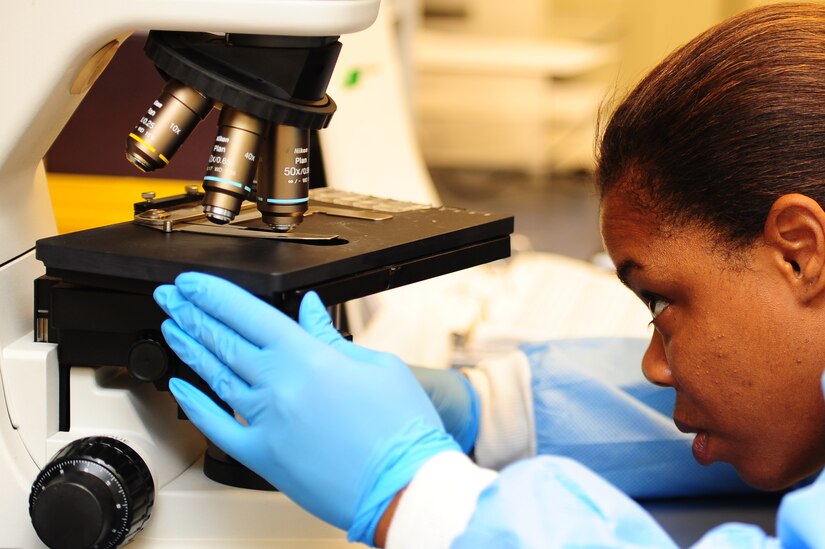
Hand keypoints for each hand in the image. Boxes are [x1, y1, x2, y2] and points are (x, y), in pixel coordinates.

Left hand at [153, 273, 459, 544]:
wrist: (404, 488)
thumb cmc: (402, 429)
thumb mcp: (377, 365)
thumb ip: (332, 335)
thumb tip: (310, 310)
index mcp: (308, 357)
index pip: (247, 314)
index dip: (213, 294)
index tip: (192, 282)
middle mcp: (279, 386)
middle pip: (223, 340)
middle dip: (191, 313)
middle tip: (171, 297)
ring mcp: (266, 423)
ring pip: (215, 377)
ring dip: (189, 348)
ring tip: (171, 326)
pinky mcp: (262, 457)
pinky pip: (218, 428)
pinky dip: (196, 406)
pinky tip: (180, 387)